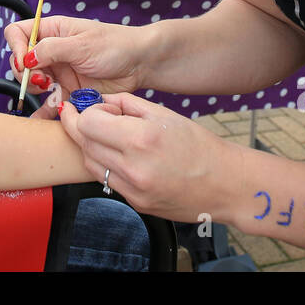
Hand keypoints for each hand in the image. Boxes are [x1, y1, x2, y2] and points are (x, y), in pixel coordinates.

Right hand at [4, 15, 149, 118]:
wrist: (140, 65)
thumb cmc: (115, 45)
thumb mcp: (82, 45)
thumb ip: (51, 50)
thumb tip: (25, 58)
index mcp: (53, 31)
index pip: (19, 33)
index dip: (16, 47)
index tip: (25, 62)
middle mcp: (52, 51)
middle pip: (21, 61)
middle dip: (26, 73)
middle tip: (43, 80)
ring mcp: (59, 71)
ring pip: (33, 83)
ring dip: (36, 90)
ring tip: (51, 91)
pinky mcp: (68, 90)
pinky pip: (49, 102)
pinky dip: (43, 110)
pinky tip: (39, 118)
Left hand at [59, 92, 241, 223]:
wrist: (225, 184)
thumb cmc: (199, 145)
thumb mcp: (164, 114)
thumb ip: (127, 104)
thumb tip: (100, 100)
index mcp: (141, 139)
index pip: (89, 124)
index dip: (86, 112)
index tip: (94, 107)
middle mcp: (133, 167)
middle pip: (84, 144)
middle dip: (79, 126)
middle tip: (81, 115)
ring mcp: (133, 190)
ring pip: (90, 164)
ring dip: (89, 146)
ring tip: (102, 134)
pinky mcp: (136, 203)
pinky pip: (106, 181)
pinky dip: (104, 165)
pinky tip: (116, 155)